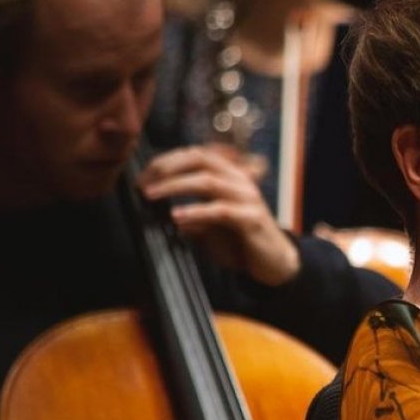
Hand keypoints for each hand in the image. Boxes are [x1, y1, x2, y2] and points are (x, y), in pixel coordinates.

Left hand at [135, 144, 299, 285]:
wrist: (275, 264)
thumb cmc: (242, 243)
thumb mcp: (211, 228)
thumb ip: (191, 217)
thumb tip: (161, 214)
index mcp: (230, 178)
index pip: (196, 155)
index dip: (167, 161)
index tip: (144, 176)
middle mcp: (240, 182)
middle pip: (201, 159)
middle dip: (168, 167)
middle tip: (144, 182)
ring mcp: (248, 199)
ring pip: (209, 181)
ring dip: (175, 185)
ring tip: (152, 194)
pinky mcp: (252, 219)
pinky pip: (220, 210)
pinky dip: (196, 211)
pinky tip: (176, 216)